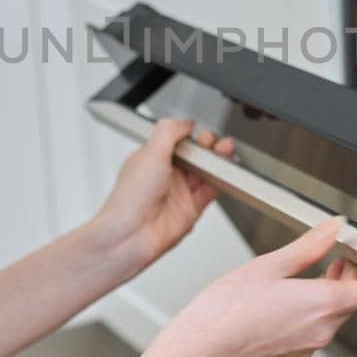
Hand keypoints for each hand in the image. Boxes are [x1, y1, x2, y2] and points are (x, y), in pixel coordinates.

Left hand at [89, 118, 236, 273]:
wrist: (130, 235)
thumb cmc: (130, 198)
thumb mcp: (150, 151)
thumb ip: (170, 131)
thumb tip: (187, 122)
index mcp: (151, 158)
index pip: (178, 140)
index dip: (192, 135)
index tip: (202, 133)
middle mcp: (165, 175)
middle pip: (195, 156)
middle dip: (209, 147)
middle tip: (218, 143)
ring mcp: (178, 193)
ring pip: (205, 172)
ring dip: (218, 162)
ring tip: (227, 151)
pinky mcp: (190, 210)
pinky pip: (210, 191)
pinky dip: (221, 181)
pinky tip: (227, 173)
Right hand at [150, 218, 356, 356]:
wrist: (200, 349)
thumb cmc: (226, 310)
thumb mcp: (269, 265)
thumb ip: (308, 246)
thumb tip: (333, 228)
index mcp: (322, 305)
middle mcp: (321, 331)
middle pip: (353, 303)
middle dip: (350, 278)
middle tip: (338, 256)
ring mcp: (306, 347)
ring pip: (332, 317)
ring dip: (330, 294)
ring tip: (309, 274)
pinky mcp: (291, 355)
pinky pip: (313, 330)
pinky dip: (311, 311)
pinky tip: (288, 297)